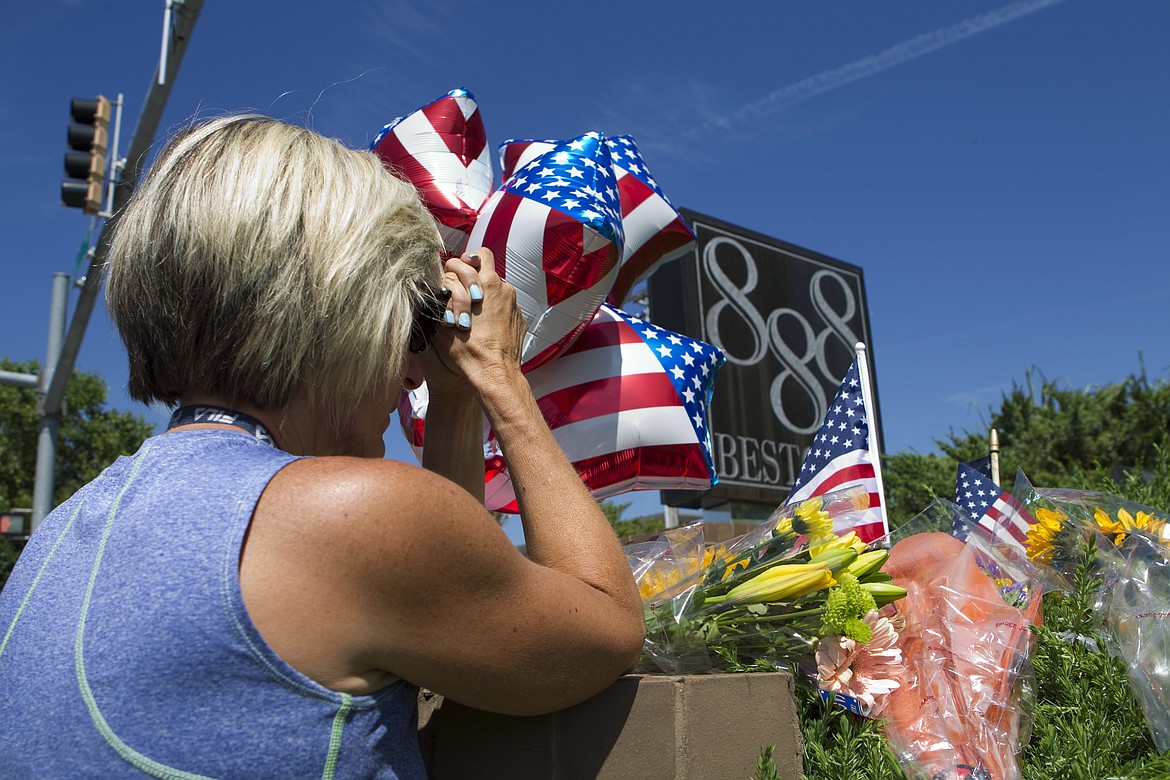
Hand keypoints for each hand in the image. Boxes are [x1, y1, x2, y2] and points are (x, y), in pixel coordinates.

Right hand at [423, 248, 525, 397]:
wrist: (495, 373)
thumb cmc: (469, 350)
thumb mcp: (444, 321)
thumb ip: (444, 296)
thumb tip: (440, 287)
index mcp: (486, 284)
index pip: (478, 255)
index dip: (465, 262)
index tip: (458, 276)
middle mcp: (504, 289)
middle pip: (489, 264)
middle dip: (475, 273)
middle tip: (465, 288)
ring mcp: (514, 303)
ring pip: (496, 286)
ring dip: (484, 293)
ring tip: (472, 314)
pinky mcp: (519, 317)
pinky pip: (504, 304)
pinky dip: (494, 309)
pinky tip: (484, 326)